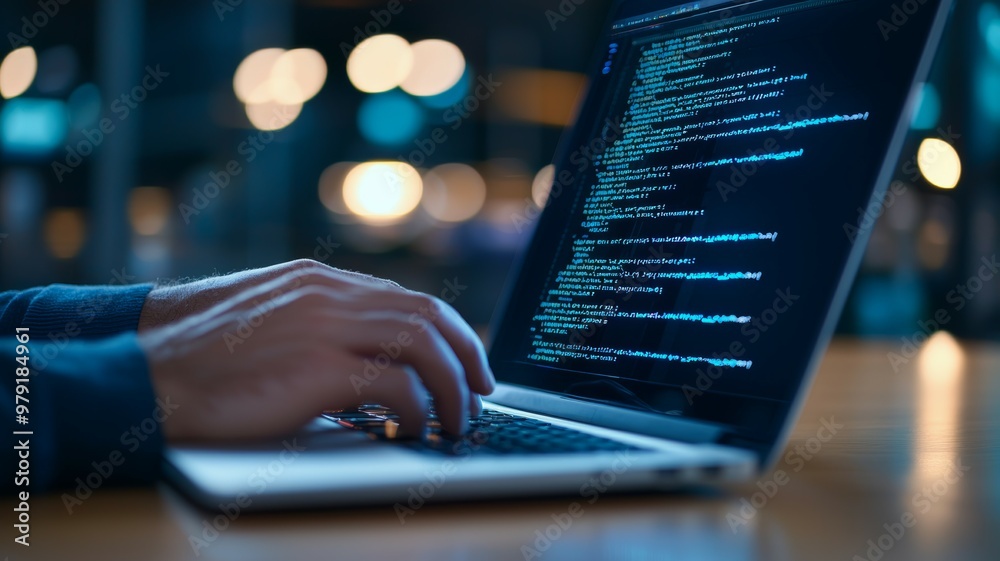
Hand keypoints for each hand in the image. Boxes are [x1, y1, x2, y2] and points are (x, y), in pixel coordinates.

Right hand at [137, 260, 494, 440]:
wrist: (142, 368)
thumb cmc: (196, 353)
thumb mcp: (266, 318)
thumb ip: (316, 323)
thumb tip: (363, 354)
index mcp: (318, 280)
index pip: (406, 298)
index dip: (447, 330)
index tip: (464, 361)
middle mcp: (328, 294)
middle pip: (428, 314)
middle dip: (467, 354)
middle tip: (481, 390)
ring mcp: (324, 326)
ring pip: (424, 344)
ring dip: (453, 386)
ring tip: (457, 419)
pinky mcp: (317, 368)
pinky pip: (398, 384)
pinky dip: (420, 408)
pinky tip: (416, 428)